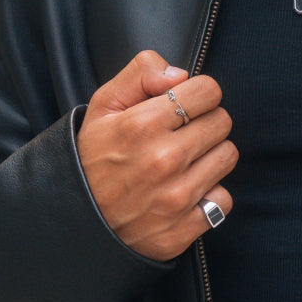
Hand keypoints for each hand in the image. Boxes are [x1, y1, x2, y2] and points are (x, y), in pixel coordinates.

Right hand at [77, 50, 237, 260]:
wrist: (74, 220)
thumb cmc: (93, 155)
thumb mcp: (104, 104)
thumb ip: (142, 72)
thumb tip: (181, 75)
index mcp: (144, 124)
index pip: (209, 91)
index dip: (198, 93)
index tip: (183, 104)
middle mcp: (164, 160)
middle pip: (222, 121)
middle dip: (205, 121)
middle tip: (182, 133)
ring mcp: (175, 197)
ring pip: (227, 155)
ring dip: (210, 155)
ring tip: (184, 160)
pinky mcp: (183, 228)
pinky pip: (223, 199)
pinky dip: (209, 195)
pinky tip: (185, 190)